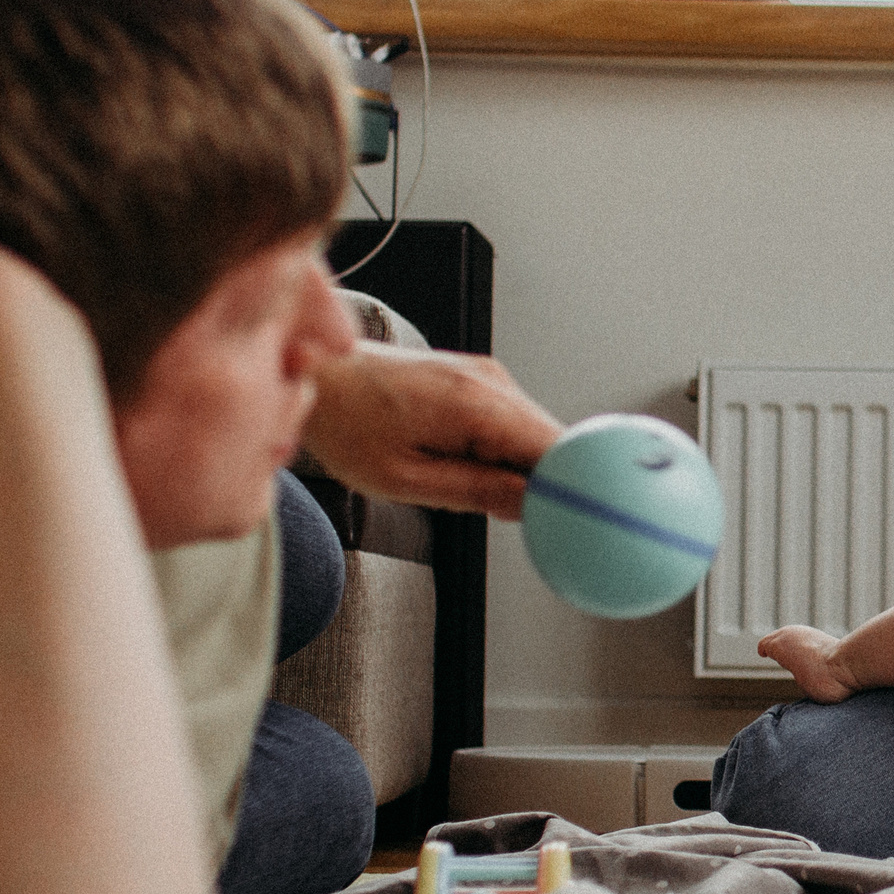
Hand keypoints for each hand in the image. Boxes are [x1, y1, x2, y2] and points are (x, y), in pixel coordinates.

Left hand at [300, 343, 561, 518]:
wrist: (315, 370)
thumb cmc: (345, 422)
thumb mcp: (403, 479)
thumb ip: (476, 492)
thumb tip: (534, 506)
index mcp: (475, 403)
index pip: (556, 449)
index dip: (575, 488)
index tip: (578, 523)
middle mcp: (492, 381)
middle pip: (553, 443)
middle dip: (550, 485)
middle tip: (524, 523)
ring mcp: (488, 377)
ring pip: (534, 436)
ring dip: (523, 471)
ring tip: (475, 491)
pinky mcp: (479, 381)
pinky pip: (513, 424)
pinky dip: (507, 454)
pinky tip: (471, 471)